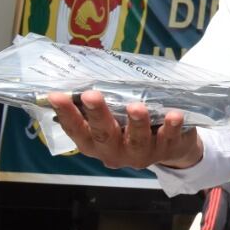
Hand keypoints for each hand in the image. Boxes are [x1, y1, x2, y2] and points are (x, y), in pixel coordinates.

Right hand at [47, 91, 202, 169]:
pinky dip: (171, 126)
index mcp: (94, 143)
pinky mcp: (167, 149)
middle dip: (98, 114)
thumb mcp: (112, 118)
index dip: (65, 113)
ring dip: (136, 123)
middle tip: (91, 95)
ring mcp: (141, 154)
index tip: (56, 95)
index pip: (76, 129)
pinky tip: (174, 114)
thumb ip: (99, 105)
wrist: (171, 146)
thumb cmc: (130, 125)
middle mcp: (114, 152)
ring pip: (137, 140)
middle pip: (103, 134)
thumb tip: (80, 75)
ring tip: (136, 107)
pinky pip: (169, 137)